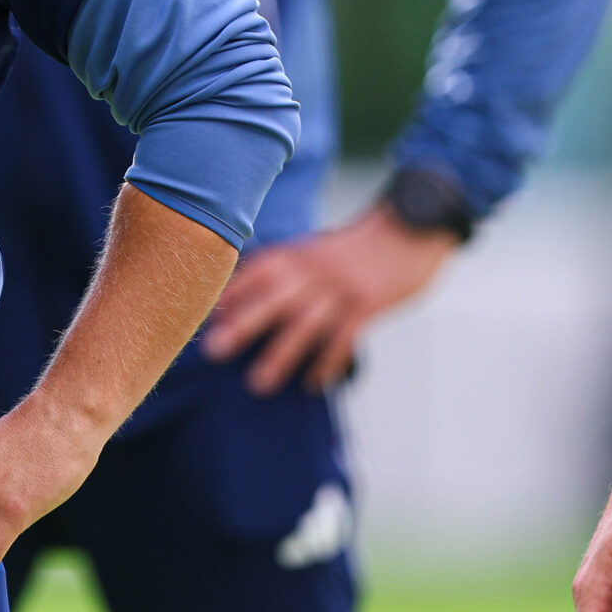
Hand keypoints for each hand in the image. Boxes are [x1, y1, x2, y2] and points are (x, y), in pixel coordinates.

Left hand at [202, 204, 456, 394]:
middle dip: (241, 325)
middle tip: (212, 351)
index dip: (228, 295)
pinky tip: (312, 384)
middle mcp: (313, 269)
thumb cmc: (356, 247)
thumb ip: (286, 270)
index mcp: (296, 253)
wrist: (412, 227)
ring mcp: (341, 287)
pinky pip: (343, 338)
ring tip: (258, 384)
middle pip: (273, 298)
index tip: (200, 315)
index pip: (254, 272)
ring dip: (280, 355)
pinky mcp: (369, 304)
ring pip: (305, 325)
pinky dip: (326, 363)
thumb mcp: (315, 249)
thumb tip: (243, 297)